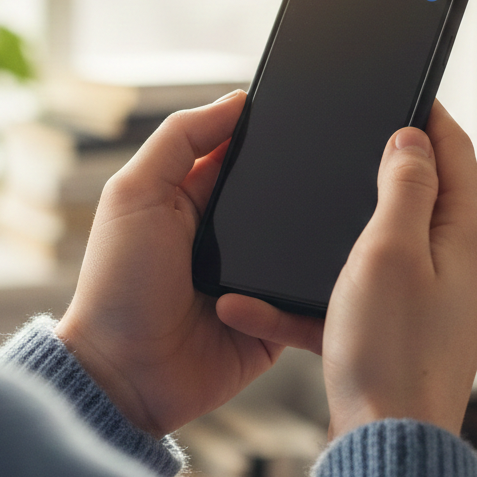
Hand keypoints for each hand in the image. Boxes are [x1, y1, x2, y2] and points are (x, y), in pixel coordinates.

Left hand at [54, 91, 317, 437]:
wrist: (125, 375)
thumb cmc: (117, 283)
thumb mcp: (134, 194)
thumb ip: (179, 140)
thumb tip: (236, 100)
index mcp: (195, 199)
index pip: (243, 152)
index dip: (270, 131)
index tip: (310, 110)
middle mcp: (229, 236)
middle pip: (281, 195)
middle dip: (307, 180)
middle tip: (349, 158)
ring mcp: (254, 280)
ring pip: (304, 243)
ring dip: (322, 231)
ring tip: (359, 208)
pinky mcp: (275, 322)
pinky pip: (309, 298)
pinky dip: (321, 285)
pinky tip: (346, 266)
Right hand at [217, 102, 476, 438]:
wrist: (386, 444)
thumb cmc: (391, 350)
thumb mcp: (390, 249)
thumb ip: (405, 185)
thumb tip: (412, 139)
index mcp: (468, 235)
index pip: (454, 150)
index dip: (426, 114)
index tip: (400, 88)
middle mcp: (461, 264)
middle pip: (420, 194)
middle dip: (377, 169)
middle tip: (340, 145)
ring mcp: (435, 299)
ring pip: (381, 245)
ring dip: (333, 237)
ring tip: (295, 222)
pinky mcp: (405, 330)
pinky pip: (357, 296)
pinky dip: (317, 296)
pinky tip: (261, 307)